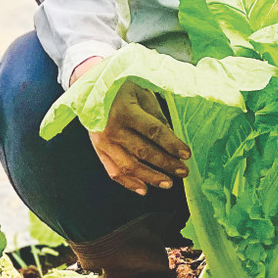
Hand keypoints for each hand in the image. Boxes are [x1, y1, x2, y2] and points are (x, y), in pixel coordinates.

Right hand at [86, 78, 190, 196]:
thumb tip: (172, 140)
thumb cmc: (123, 88)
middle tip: (183, 172)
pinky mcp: (98, 150)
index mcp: (126, 111)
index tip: (186, 154)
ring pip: (128, 166)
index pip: (154, 132)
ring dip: (150, 177)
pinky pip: (112, 171)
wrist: (91, 87)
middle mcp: (112, 129)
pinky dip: (128, 183)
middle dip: (165, 164)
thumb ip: (157, 117)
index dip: (172, 144)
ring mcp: (103, 142)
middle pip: (143, 152)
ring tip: (168, 184)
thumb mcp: (143, 95)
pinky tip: (144, 189)